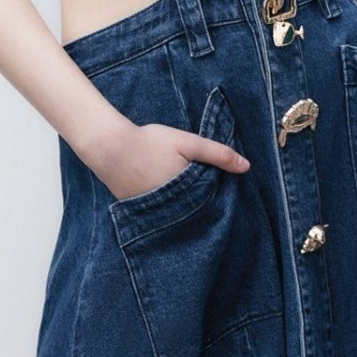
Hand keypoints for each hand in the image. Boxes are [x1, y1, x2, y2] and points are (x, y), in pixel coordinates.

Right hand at [89, 118, 250, 202]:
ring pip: (177, 213)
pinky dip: (165, 205)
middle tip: (202, 188)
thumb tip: (247, 167)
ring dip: (184, 206)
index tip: (222, 190)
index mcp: (187, 195)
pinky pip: (159, 212)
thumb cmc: (150, 142)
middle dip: (202, 203)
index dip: (217, 196)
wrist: (109, 147)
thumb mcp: (187, 143)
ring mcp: (154, 213)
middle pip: (194, 211)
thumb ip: (217, 154)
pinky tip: (165, 192)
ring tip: (185, 191)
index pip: (210, 203)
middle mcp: (172, 210)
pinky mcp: (139, 211)